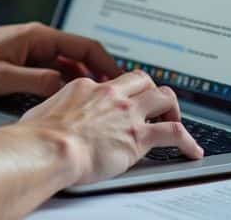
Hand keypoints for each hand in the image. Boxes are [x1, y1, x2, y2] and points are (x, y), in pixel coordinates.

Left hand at [0, 22, 122, 99]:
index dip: (108, 64)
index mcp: (37, 36)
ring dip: (82, 83)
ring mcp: (29, 51)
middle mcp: (36, 40)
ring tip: (98, 104)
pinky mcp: (21, 63)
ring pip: (66, 67)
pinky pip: (51, 73)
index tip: (123, 81)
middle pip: (80, 57)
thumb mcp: (1, 77)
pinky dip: (64, 86)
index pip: (85, 46)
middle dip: (100, 76)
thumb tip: (66, 87)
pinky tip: (69, 102)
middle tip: (117, 98)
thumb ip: (36, 81)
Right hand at [20, 71, 202, 184]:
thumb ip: (51, 111)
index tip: (124, 102)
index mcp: (86, 87)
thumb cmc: (38, 137)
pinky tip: (192, 151)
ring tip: (175, 122)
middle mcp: (110, 95)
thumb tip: (43, 119)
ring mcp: (127, 113)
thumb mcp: (40, 112)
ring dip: (172, 109)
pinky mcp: (139, 136)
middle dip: (152, 92)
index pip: (113, 83)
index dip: (122, 93)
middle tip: (154, 107)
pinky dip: (188, 142)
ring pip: (164, 97)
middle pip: (144, 80)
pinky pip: (175, 133)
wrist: (50, 148)